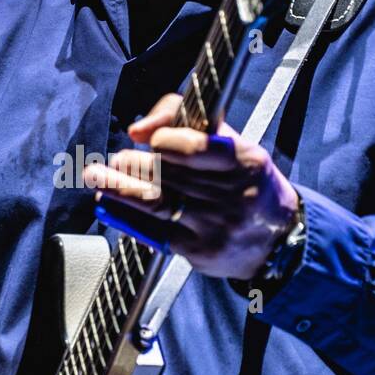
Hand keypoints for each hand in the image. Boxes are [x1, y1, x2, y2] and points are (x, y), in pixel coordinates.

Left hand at [83, 92, 298, 281]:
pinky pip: (153, 230)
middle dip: (135, 164)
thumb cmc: (247, 183)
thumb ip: (187, 123)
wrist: (277, 240)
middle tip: (118, 159)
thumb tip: (139, 128)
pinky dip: (125, 215)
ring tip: (97, 175)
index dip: (166, 141)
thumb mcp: (233, 144)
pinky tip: (107, 203)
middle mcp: (232, 194)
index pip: (197, 147)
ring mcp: (214, 225)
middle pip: (170, 175)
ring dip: (119, 187)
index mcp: (244, 160)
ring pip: (156, 202)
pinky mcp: (197, 250)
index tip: (148, 138)